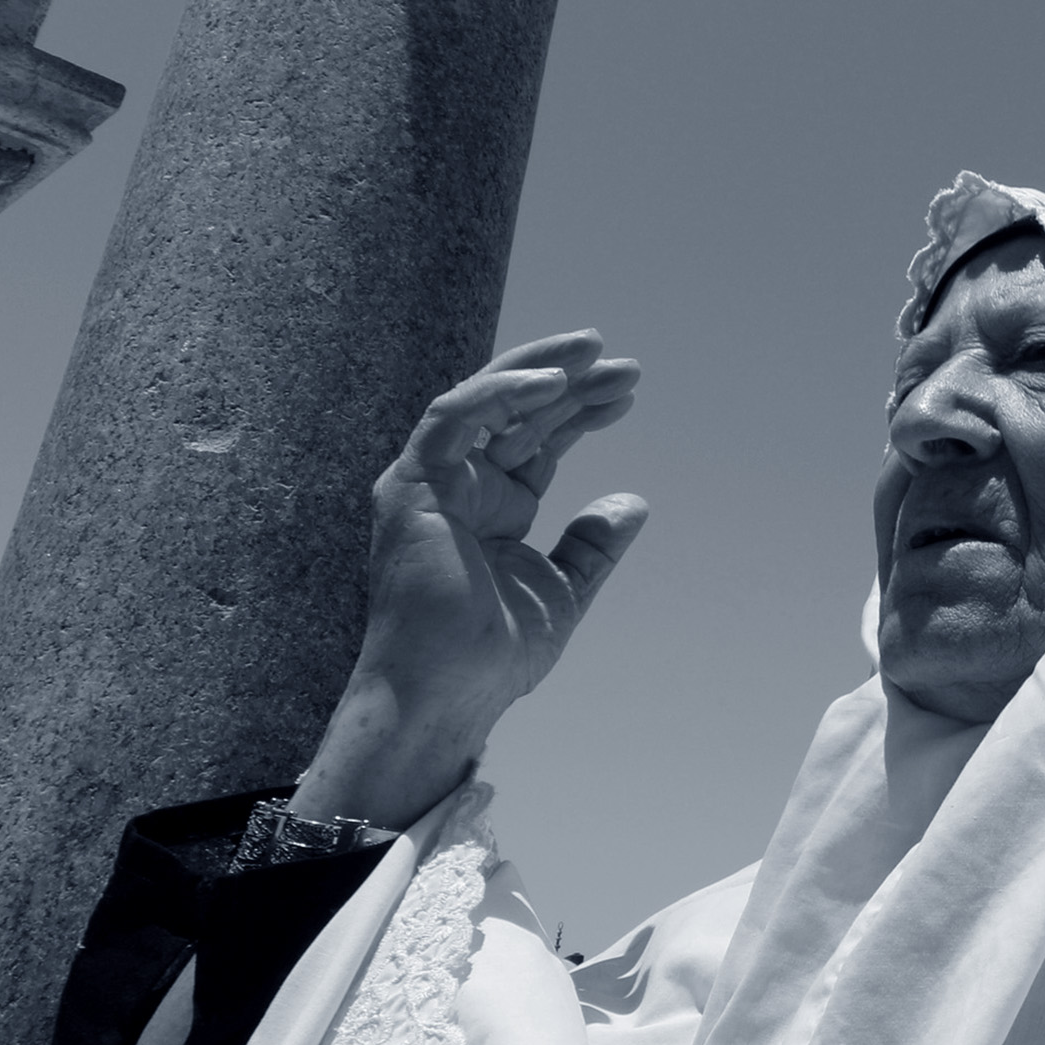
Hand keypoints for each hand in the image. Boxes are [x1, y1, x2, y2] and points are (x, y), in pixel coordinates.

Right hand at [292, 332, 647, 829]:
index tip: (629, 391)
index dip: (582, 411)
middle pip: (519, 413)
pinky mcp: (411, 486)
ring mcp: (432, 482)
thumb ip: (592, 546)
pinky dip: (499, 395)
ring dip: (540, 369)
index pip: (539, 439)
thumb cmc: (496, 655)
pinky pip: (452, 418)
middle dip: (572, 383)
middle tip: (627, 366)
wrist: (450, 694)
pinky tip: (553, 385)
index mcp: (493, 507)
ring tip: (595, 351)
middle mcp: (460, 486)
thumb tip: (632, 503)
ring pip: (484, 400)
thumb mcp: (564, 589)